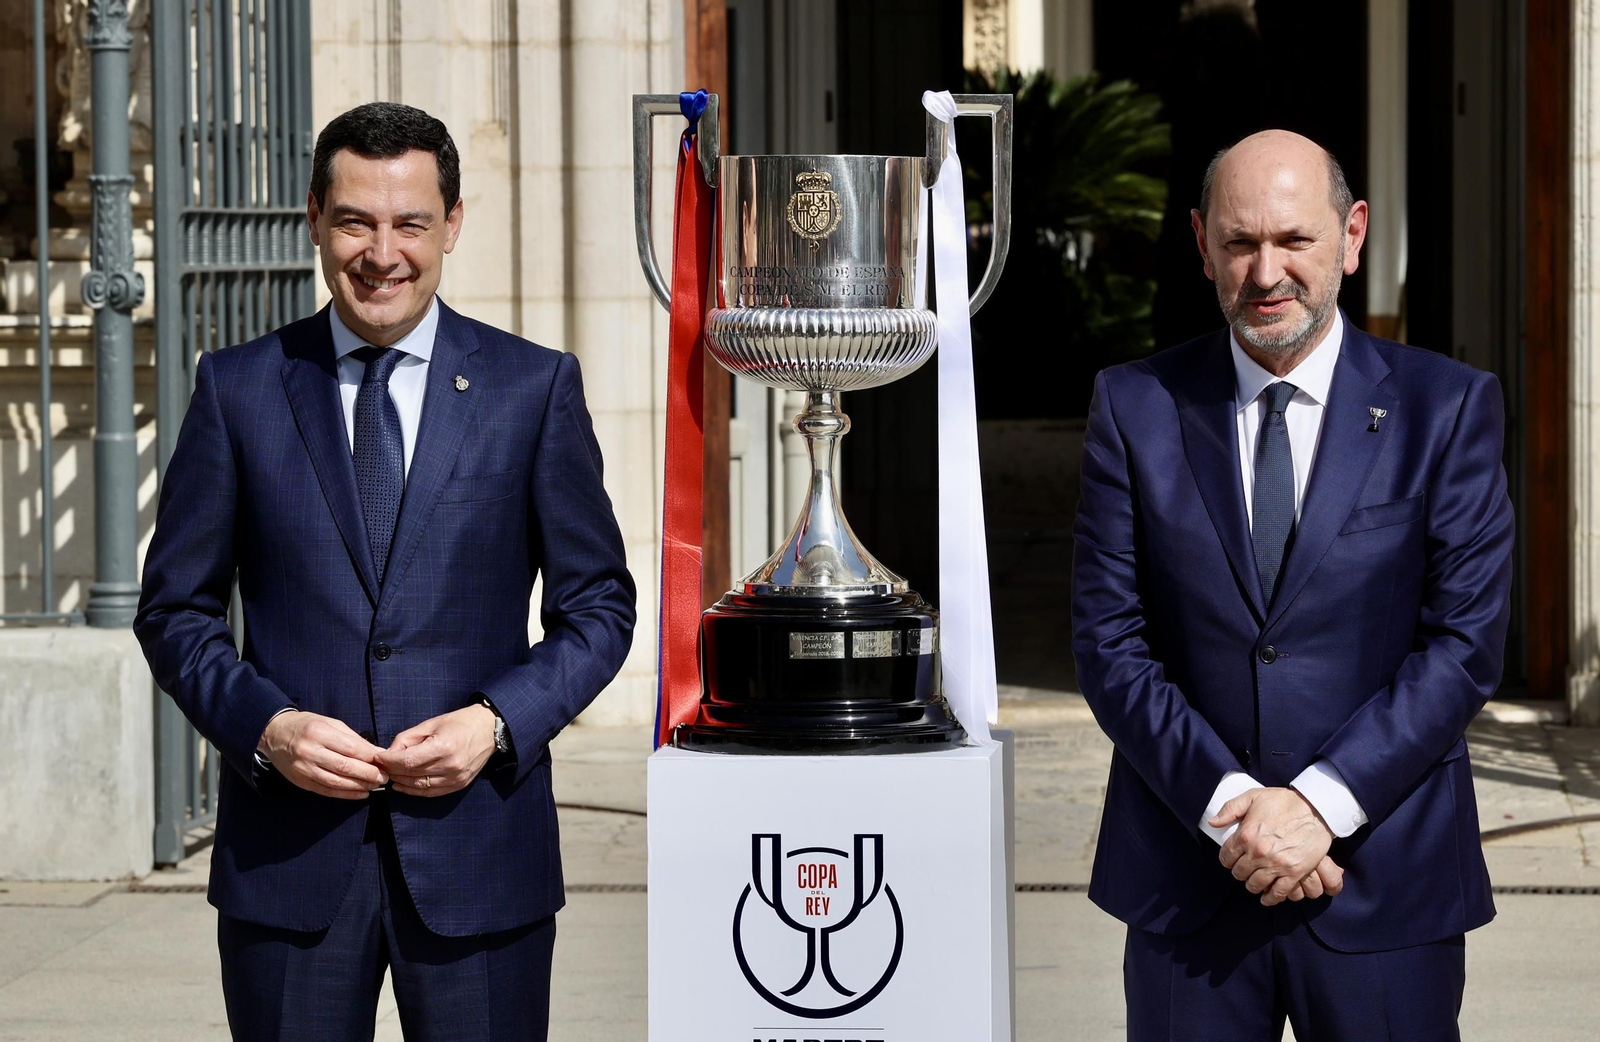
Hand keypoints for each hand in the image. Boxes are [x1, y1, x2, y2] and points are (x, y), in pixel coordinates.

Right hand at [258, 710, 387, 798]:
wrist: (273, 734)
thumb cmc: (307, 725)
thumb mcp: (330, 723)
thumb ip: (353, 738)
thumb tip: (376, 752)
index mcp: (318, 732)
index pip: (350, 748)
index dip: (370, 757)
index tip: (384, 761)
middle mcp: (309, 751)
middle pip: (344, 767)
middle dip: (368, 774)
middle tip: (384, 777)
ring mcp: (303, 768)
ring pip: (336, 782)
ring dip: (359, 786)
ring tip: (375, 786)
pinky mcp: (300, 782)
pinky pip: (326, 791)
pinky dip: (345, 794)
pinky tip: (360, 793)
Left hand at [376, 705, 497, 796]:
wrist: (489, 729)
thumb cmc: (460, 722)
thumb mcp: (431, 723)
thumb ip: (407, 738)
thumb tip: (388, 753)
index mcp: (443, 747)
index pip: (407, 761)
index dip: (389, 761)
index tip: (378, 757)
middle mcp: (450, 766)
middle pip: (411, 775)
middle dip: (392, 771)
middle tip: (380, 766)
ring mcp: (456, 778)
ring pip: (419, 786)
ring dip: (400, 782)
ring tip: (389, 775)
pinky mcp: (459, 785)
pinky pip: (431, 792)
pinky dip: (414, 790)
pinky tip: (402, 785)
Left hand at [1212, 787, 1333, 905]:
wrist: (1316, 809)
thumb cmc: (1284, 801)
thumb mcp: (1253, 796)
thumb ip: (1230, 809)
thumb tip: (1212, 823)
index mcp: (1246, 834)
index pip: (1226, 856)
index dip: (1227, 859)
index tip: (1231, 860)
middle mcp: (1259, 852)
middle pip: (1239, 873)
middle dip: (1239, 872)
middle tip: (1244, 870)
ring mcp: (1277, 864)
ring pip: (1255, 885)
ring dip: (1253, 885)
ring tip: (1254, 882)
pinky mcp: (1294, 872)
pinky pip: (1278, 892)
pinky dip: (1271, 898)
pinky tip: (1267, 898)